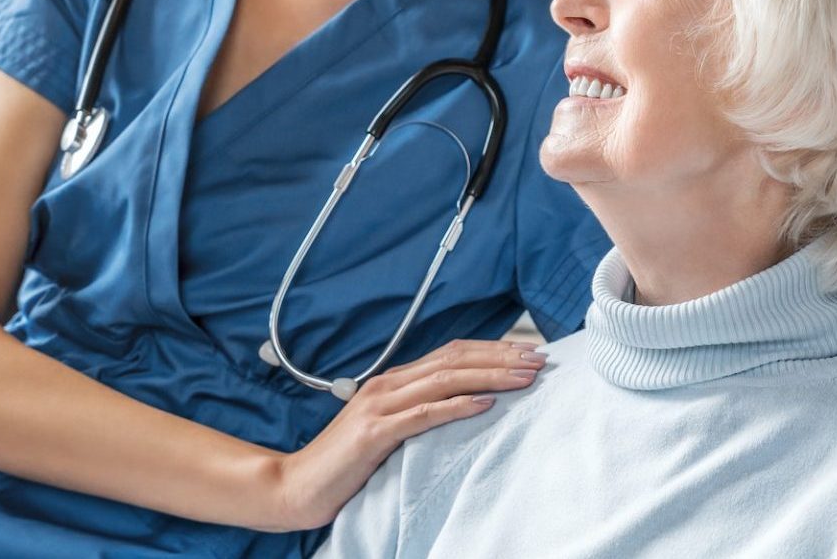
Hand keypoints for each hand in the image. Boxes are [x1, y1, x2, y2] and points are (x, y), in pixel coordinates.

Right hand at [273, 338, 547, 530]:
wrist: (296, 485)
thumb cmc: (345, 463)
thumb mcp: (388, 429)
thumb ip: (418, 412)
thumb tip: (465, 406)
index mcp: (393, 381)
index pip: (451, 354)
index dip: (492, 351)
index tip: (528, 355)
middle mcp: (388, 384)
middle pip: (455, 359)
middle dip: (501, 357)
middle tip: (539, 359)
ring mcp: (380, 405)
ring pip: (445, 379)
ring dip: (490, 376)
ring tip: (524, 377)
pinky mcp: (375, 433)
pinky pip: (424, 414)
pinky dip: (457, 405)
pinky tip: (485, 403)